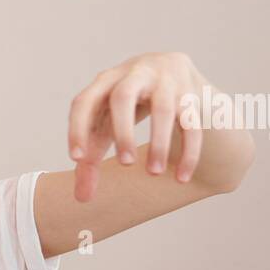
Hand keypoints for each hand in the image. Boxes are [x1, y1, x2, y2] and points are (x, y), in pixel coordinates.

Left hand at [67, 52, 207, 201]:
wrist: (174, 71)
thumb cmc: (127, 106)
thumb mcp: (105, 125)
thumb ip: (90, 159)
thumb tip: (82, 199)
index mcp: (105, 81)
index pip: (84, 101)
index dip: (77, 129)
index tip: (77, 159)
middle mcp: (134, 74)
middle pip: (123, 97)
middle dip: (122, 132)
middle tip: (125, 164)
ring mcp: (166, 81)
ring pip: (163, 109)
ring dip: (158, 143)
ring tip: (153, 173)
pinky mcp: (191, 93)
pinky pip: (192, 124)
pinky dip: (188, 152)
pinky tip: (182, 177)